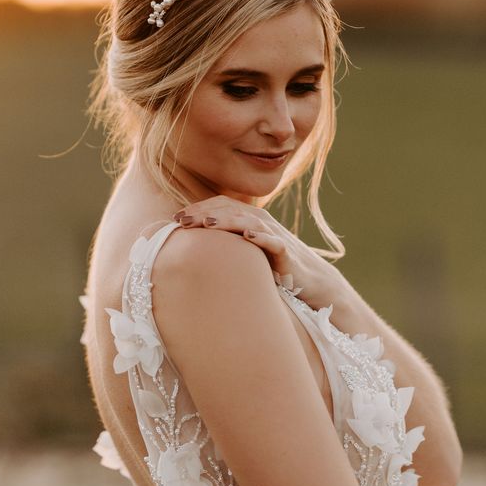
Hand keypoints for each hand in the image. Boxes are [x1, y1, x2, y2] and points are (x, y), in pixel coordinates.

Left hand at [172, 195, 342, 310]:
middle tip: (181, 221)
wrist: (311, 281)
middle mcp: (261, 221)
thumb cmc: (272, 267)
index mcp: (249, 218)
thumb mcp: (245, 252)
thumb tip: (192, 251)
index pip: (220, 204)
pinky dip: (261, 237)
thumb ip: (224, 245)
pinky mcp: (286, 252)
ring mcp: (274, 234)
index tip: (175, 218)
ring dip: (227, 221)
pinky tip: (247, 236)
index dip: (198, 208)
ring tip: (206, 224)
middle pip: (230, 209)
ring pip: (248, 221)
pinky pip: (273, 241)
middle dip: (204, 213)